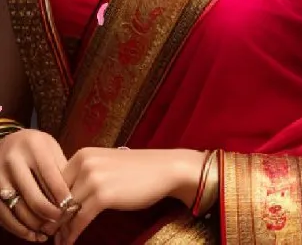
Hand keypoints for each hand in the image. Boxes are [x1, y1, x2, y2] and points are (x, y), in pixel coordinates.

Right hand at [0, 128, 72, 241]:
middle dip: (51, 215)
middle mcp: (14, 162)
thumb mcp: (50, 148)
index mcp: (34, 148)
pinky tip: (32, 234)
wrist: (6, 141)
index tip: (72, 208)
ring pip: (20, 211)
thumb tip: (72, 200)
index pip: (52, 179)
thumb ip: (61, 169)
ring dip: (36, 226)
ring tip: (49, 231)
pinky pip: (5, 217)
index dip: (63, 198)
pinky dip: (20, 230)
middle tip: (61, 222)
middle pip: (35, 198)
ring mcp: (0, 177)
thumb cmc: (35, 146)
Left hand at [56, 147, 204, 244]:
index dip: (50, 202)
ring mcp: (93, 178)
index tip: (48, 218)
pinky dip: (71, 234)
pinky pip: (78, 220)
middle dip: (52, 217)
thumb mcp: (104, 166)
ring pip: (65, 210)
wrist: (163, 169)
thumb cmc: (135, 171)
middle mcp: (83, 163)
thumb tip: (64, 199)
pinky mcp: (103, 195)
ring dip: (60, 229)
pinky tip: (69, 243)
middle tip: (48, 234)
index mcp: (82, 154)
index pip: (54, 182)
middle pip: (57, 196)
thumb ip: (84, 176)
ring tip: (57, 241)